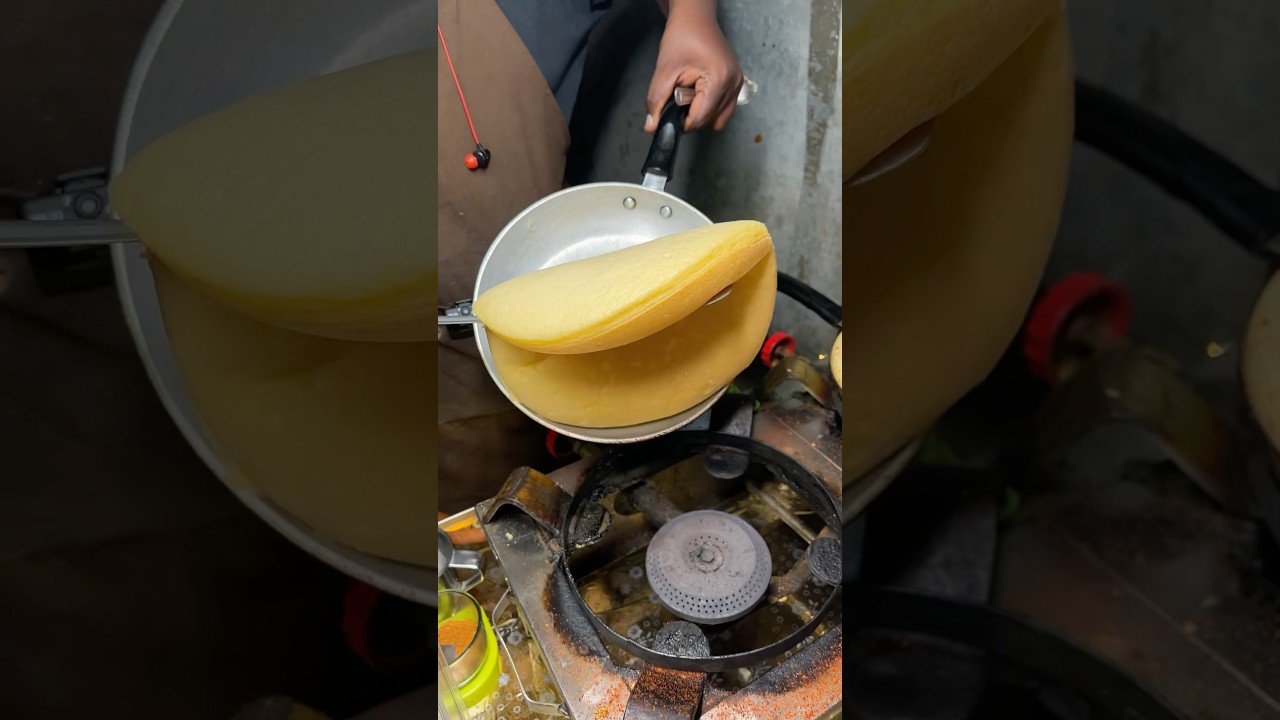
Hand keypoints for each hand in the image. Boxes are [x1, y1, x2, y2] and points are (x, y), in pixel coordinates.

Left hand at [645, 5, 741, 132]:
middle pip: (711, 121)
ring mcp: (738, 84)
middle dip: (692, 116)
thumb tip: (651, 127)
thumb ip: (656, 100)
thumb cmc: (681, 38)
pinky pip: (724, 109)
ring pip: (719, 119)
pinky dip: (710, 107)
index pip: (701, 118)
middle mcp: (733, 85)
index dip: (683, 123)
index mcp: (719, 80)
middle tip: (679, 97)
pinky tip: (699, 93)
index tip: (670, 115)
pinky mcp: (737, 83)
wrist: (695, 19)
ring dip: (702, 114)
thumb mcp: (664, 70)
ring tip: (690, 94)